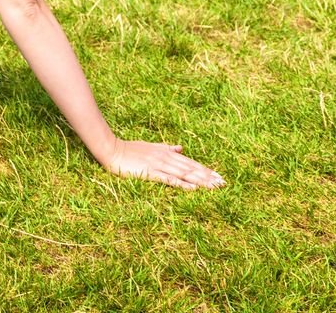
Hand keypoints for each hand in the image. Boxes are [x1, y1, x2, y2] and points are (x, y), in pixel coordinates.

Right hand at [99, 139, 224, 189]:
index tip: (219, 176)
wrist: (112, 150)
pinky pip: (170, 179)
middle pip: (191, 168)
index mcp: (167, 152)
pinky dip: (183, 184)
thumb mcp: (150, 146)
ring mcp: (159, 165)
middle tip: (223, 183)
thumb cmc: (130, 149)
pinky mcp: (151, 172)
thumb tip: (180, 148)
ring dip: (201, 181)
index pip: (190, 163)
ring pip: (184, 174)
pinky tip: (193, 188)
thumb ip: (166, 147)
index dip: (205, 169)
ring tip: (214, 187)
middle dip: (208, 176)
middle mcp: (166, 157)